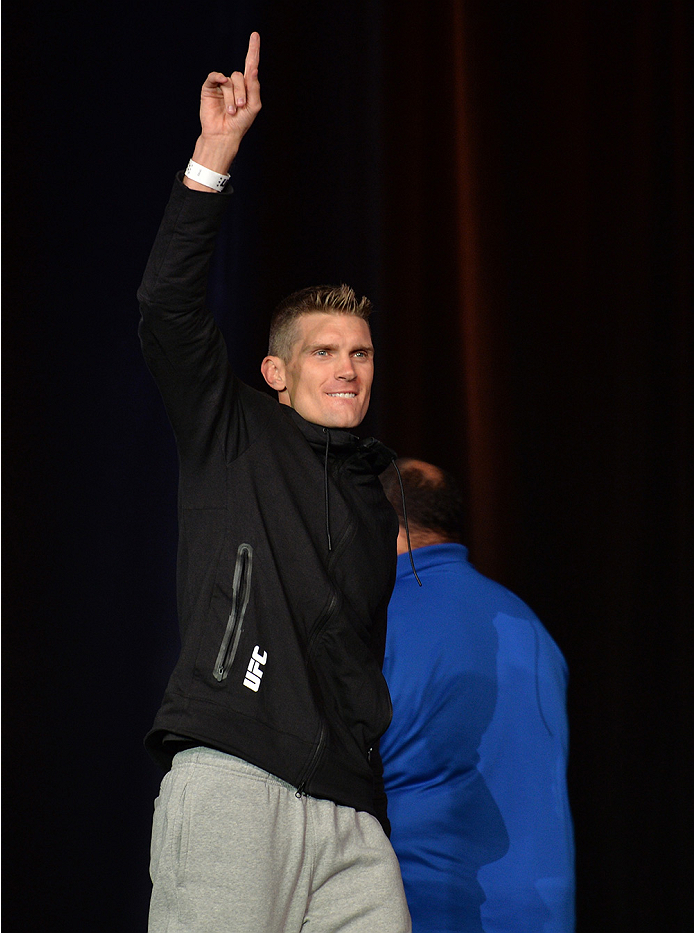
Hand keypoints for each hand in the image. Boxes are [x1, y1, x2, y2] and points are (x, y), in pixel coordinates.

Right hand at [186, 32, 260, 185]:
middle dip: (242, 92)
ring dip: (232, 97)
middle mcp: (234, 84)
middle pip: (240, 76)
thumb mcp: (253, 107)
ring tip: (231, 111)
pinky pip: (215, 76)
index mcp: (247, 87)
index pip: (251, 65)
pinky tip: (222, 83)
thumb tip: (253, 69)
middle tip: (240, 107)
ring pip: (229, 81)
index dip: (253, 50)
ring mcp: (222, 85)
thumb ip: (255, 88)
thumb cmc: (240, 123)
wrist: (223, 134)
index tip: (255, 35)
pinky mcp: (210, 87)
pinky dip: (219, 78)